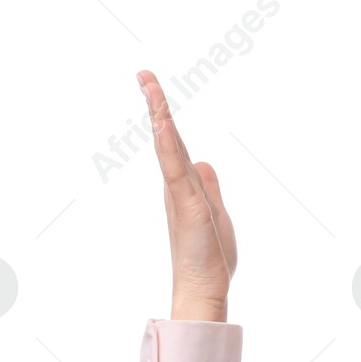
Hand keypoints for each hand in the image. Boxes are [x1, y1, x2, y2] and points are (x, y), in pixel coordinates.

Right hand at [139, 69, 237, 321]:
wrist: (204, 287)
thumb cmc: (208, 257)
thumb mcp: (216, 212)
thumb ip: (209, 186)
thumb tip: (204, 162)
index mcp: (184, 186)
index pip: (175, 144)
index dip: (164, 117)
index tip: (152, 89)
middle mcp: (177, 185)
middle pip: (166, 137)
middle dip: (156, 104)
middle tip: (144, 74)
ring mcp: (180, 193)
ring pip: (168, 146)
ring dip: (159, 114)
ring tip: (148, 85)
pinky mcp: (187, 203)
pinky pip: (175, 167)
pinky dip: (168, 143)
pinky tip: (162, 122)